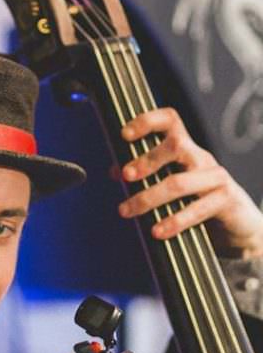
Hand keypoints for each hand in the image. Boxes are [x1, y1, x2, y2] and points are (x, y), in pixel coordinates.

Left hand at [115, 108, 262, 257]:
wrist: (238, 223)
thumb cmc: (196, 198)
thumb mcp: (171, 182)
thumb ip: (145, 174)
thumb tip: (114, 171)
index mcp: (185, 149)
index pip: (170, 122)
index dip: (147, 121)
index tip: (124, 134)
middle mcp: (201, 158)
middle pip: (176, 146)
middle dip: (147, 160)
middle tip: (125, 176)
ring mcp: (216, 178)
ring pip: (180, 182)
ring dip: (149, 197)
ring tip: (126, 211)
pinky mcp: (226, 200)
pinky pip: (198, 209)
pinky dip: (174, 221)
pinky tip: (156, 231)